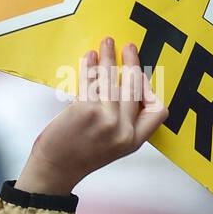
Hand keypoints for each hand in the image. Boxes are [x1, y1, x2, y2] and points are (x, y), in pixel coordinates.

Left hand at [18, 38, 167, 194]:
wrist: (55, 170)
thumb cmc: (79, 156)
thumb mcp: (113, 147)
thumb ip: (124, 124)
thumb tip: (127, 89)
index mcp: (133, 140)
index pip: (158, 111)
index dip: (151, 92)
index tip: (142, 77)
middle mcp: (123, 130)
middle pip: (134, 87)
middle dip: (132, 62)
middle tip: (129, 47)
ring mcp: (105, 119)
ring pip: (113, 79)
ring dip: (110, 57)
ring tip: (106, 43)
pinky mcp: (85, 111)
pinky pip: (91, 82)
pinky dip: (90, 66)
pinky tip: (88, 57)